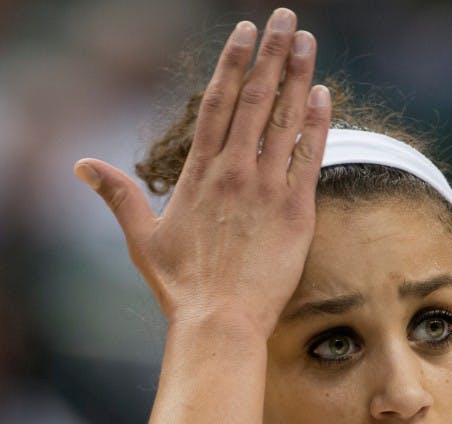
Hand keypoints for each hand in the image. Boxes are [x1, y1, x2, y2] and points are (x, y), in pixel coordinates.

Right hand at [74, 9, 329, 333]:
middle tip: (285, 19)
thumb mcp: (142, 238)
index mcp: (199, 174)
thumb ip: (119, 195)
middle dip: (272, 55)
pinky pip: (310, 158)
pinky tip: (325, 94)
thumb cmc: (182, 287)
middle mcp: (234, 173)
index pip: (219, 104)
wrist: (220, 322)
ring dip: (298, 77)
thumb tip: (82, 165)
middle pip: (256, 101)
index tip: (246, 33)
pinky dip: (318, 124)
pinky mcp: (296, 213)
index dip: (233, 64)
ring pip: (285, 121)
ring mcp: (267, 190)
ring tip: (307, 42)